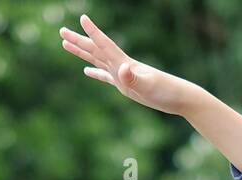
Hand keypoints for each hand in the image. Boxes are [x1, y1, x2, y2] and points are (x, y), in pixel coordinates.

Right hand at [59, 14, 194, 115]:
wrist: (179, 98)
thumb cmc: (166, 91)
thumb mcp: (148, 86)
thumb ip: (133, 77)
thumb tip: (122, 68)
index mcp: (124, 63)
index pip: (105, 45)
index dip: (93, 32)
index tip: (82, 19)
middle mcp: (121, 66)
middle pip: (95, 49)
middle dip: (78, 40)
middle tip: (61, 31)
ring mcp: (122, 75)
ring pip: (97, 60)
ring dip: (82, 52)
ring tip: (65, 44)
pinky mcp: (125, 85)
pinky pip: (105, 77)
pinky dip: (95, 73)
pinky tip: (86, 72)